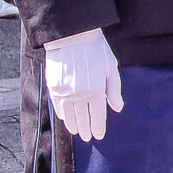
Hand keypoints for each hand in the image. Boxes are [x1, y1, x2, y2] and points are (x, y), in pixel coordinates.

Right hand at [42, 27, 124, 142]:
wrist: (72, 35)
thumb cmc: (95, 49)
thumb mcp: (111, 67)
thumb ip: (114, 89)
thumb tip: (117, 108)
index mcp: (97, 89)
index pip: (98, 115)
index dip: (98, 127)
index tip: (98, 136)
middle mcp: (80, 93)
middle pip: (83, 118)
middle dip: (86, 130)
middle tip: (87, 137)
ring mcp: (65, 91)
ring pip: (69, 115)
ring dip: (73, 125)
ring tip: (76, 132)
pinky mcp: (54, 87)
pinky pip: (58, 106)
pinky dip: (62, 115)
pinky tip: (65, 120)